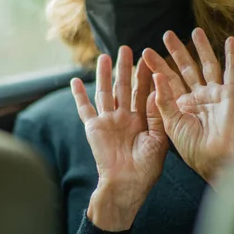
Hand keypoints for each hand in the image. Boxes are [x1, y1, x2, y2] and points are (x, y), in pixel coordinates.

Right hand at [71, 46, 168, 230]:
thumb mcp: (158, 139)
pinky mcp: (94, 128)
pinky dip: (78, 95)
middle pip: (124, 87)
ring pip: (105, 92)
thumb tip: (157, 90)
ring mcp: (108, 121)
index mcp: (143, 120)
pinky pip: (84, 109)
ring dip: (104, 75)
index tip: (150, 57)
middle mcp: (125, 117)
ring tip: (105, 56)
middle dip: (125, 68)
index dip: (146, 76)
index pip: (144, 92)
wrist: (127, 185)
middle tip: (127, 49)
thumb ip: (156, 115)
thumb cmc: (147, 167)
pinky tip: (74, 81)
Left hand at [143, 28, 233, 188]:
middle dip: (177, 51)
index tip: (145, 52)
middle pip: (186, 68)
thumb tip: (156, 76)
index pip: (167, 80)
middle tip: (166, 34)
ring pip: (207, 65)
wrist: (213, 159)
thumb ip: (163, 100)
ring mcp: (214, 94)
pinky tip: (230, 41)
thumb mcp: (170, 122)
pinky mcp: (230, 95)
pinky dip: (232, 56)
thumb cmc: (191, 147)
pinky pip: (232, 72)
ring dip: (202, 48)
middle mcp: (197, 97)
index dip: (157, 66)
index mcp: (181, 104)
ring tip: (195, 30)